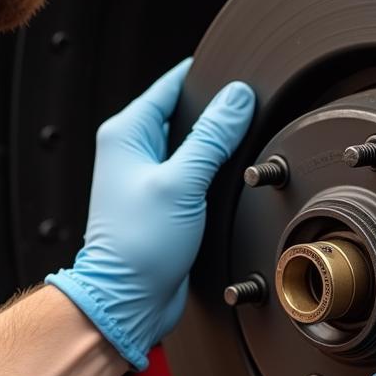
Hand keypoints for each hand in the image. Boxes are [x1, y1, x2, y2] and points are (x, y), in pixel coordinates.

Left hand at [47, 60, 254, 368]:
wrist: (129, 299)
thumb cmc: (137, 246)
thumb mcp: (182, 182)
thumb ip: (212, 137)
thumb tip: (237, 98)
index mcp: (126, 133)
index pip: (171, 85)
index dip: (206, 78)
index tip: (238, 75)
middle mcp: (134, 152)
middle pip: (185, 115)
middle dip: (216, 115)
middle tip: (248, 116)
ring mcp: (149, 178)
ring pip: (193, 146)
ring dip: (217, 149)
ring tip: (240, 151)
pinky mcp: (165, 203)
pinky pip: (195, 175)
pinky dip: (214, 174)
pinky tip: (230, 181)